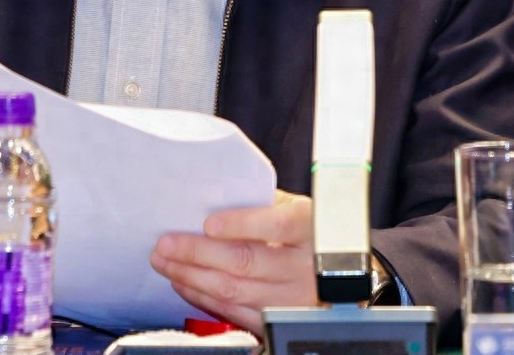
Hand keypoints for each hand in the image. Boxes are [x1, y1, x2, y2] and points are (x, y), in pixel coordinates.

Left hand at [149, 190, 316, 334]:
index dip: (242, 225)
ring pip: (236, 291)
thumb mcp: (298, 206)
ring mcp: (294, 299)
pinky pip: (237, 313)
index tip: (209, 223)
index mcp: (311, 227)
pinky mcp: (281, 319)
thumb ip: (264, 201)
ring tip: (165, 262)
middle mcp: (306, 266)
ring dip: (193, 277)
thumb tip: (214, 193)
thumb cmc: (314, 231)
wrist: (347, 273)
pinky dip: (205, 299)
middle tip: (165, 244)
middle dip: (198, 253)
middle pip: (247, 262)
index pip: (278, 225)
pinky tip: (185, 283)